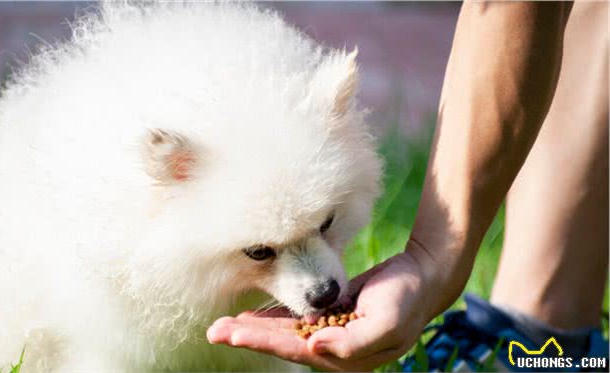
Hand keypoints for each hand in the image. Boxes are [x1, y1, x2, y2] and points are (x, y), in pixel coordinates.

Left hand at [206, 251, 434, 370]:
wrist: (422, 278)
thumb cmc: (407, 299)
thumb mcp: (387, 321)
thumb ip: (352, 342)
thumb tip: (312, 347)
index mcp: (344, 356)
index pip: (295, 349)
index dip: (263, 341)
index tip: (234, 334)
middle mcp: (333, 348)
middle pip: (282, 343)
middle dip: (248, 337)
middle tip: (215, 332)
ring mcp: (330, 332)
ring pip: (284, 333)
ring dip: (254, 329)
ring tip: (223, 328)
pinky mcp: (330, 315)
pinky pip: (295, 319)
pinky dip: (273, 319)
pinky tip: (252, 317)